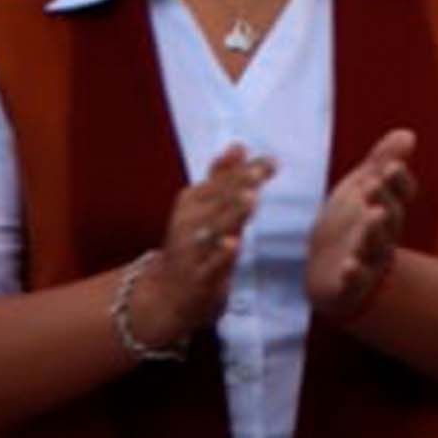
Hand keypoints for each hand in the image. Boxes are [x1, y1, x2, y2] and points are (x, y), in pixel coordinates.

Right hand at [132, 144, 272, 348]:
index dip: (243, 171)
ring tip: (251, 197)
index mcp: (192, 202)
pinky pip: (210, 265)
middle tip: (259, 172)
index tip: (270, 160)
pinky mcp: (199, 277)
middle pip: (216, 202)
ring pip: (213, 230)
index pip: (219, 182)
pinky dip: (221, 255)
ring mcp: (192, 251)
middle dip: (238, 186)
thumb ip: (221, 177)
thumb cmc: (193, 242)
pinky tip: (235, 243)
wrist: (167, 292)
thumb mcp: (202, 208)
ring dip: (231, 213)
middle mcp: (189, 223)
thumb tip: (238, 145)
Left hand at [307, 129, 418, 324]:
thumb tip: (408, 133)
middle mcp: (383, 235)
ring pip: (376, 246)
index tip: (391, 165)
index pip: (400, 194)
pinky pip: (355, 282)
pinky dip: (354, 275)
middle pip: (390, 217)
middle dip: (384, 199)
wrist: (327, 271)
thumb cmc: (348, 225)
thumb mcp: (359, 189)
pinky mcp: (348, 285)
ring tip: (373, 216)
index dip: (398, 181)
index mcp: (386, 209)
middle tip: (374, 183)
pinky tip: (349, 265)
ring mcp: (368, 261)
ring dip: (375, 231)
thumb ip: (380, 162)